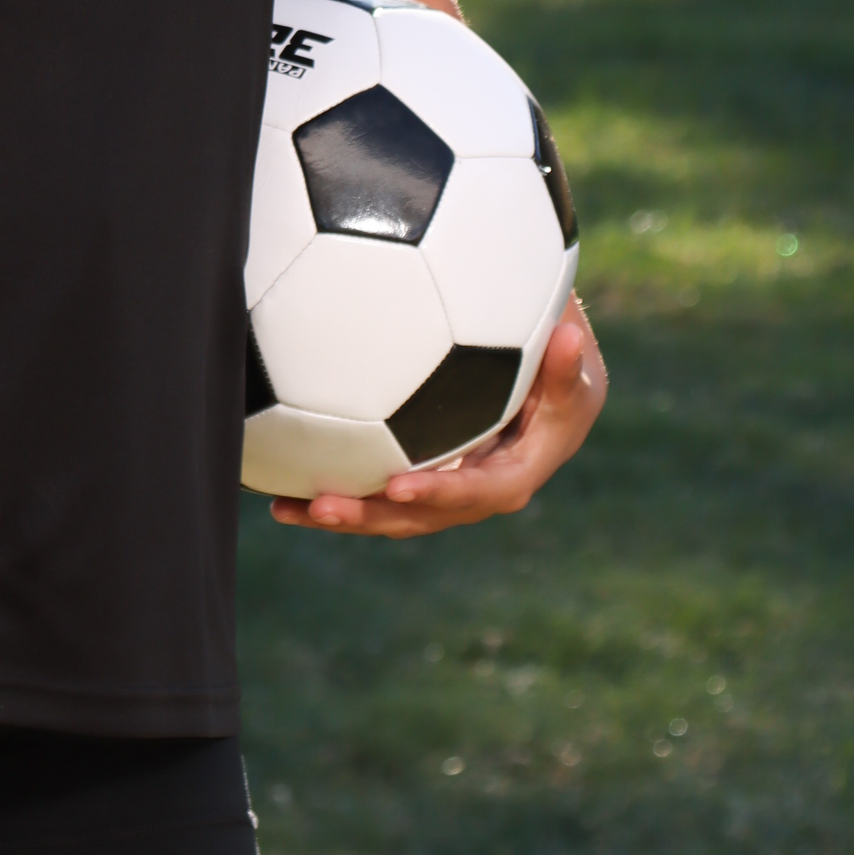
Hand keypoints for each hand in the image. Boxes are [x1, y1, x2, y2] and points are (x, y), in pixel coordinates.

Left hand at [270, 295, 605, 539]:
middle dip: (374, 516)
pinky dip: (339, 484)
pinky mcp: (418, 469)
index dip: (442, 494)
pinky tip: (282, 483)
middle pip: (425, 515)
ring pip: (393, 509)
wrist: (542, 363)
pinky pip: (377, 484)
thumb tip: (571, 338)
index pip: (481, 492)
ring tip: (286, 507)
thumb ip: (567, 358)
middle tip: (322, 506)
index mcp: (519, 469)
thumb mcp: (569, 350)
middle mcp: (479, 487)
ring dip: (344, 513)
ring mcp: (446, 481)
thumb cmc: (556, 349)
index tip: (398, 485)